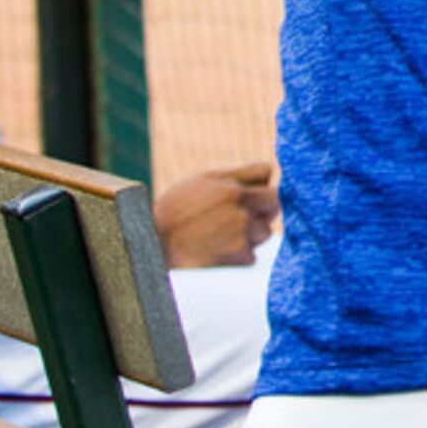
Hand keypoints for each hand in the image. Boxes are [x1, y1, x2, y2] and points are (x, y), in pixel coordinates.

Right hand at [154, 161, 279, 268]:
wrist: (152, 245)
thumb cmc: (177, 209)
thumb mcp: (203, 181)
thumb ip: (237, 176)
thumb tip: (270, 173)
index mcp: (231, 187)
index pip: (266, 171)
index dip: (258, 180)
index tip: (248, 190)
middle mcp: (240, 209)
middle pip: (274, 202)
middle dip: (264, 207)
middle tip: (241, 214)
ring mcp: (241, 234)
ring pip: (265, 231)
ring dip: (251, 233)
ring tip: (221, 234)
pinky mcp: (238, 256)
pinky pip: (252, 254)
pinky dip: (239, 254)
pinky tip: (217, 250)